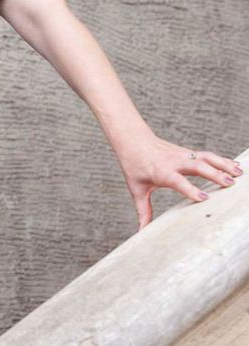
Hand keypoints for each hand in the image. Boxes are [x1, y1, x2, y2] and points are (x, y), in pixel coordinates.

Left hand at [114, 130, 241, 228]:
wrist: (132, 140)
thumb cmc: (134, 166)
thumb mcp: (137, 189)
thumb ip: (143, 210)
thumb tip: (141, 231)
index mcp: (161, 172)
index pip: (177, 180)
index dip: (189, 189)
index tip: (203, 198)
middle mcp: (174, 162)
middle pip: (196, 166)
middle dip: (214, 174)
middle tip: (230, 184)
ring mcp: (182, 155)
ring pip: (205, 157)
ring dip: (223, 164)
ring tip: (240, 174)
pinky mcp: (188, 153)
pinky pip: (207, 155)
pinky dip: (222, 160)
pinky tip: (236, 166)